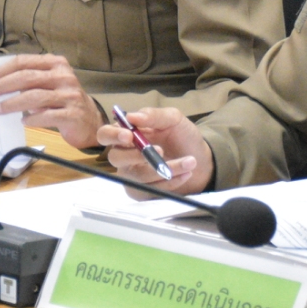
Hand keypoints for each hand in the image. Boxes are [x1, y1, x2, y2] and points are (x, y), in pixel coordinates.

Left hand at [0, 55, 102, 148]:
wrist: (89, 120)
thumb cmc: (63, 100)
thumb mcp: (48, 84)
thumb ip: (29, 80)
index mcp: (56, 63)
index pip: (24, 62)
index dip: (4, 70)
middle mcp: (64, 76)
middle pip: (27, 77)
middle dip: (3, 86)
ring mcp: (70, 95)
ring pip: (34, 97)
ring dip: (12, 103)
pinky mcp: (72, 114)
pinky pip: (47, 116)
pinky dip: (32, 119)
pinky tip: (23, 121)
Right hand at [97, 107, 213, 194]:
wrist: (201, 159)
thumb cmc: (182, 136)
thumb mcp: (172, 119)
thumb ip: (153, 115)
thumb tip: (131, 116)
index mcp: (126, 134)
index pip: (105, 134)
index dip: (112, 136)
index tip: (129, 136)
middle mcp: (124, 156)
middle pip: (115, 158)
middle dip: (137, 155)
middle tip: (160, 150)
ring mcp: (131, 175)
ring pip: (137, 176)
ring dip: (165, 168)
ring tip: (189, 161)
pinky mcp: (142, 192)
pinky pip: (149, 190)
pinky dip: (169, 182)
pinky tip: (185, 173)